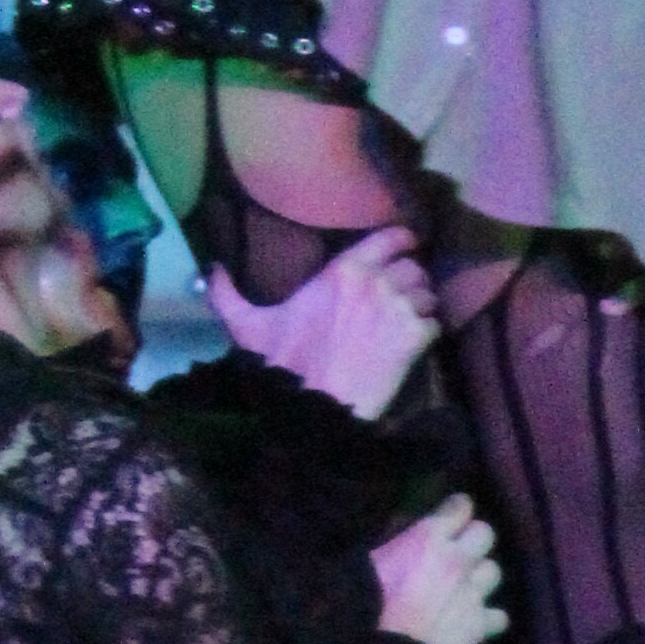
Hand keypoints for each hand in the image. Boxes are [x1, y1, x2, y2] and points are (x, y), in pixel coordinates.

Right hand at [208, 224, 437, 422]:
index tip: (404, 248)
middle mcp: (376, 282)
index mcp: (343, 270)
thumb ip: (228, 295)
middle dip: (411, 281)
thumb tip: (209, 270)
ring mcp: (399, 309)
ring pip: (428, 295)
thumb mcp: (249, 326)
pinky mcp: (414, 339)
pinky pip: (435, 325)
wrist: (315, 405)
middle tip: (402, 296)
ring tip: (409, 321)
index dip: (402, 242)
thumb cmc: (283, 363)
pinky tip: (414, 344)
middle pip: (414, 267)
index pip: (390, 238)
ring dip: (422, 307)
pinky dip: (428, 334)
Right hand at [373, 493, 505, 643]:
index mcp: (428, 538)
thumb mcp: (368, 563)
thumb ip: (392, 546)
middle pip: (485, 533)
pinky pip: (499, 616)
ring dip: (480, 576)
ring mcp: (474, 593)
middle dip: (473, 539)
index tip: (452, 513)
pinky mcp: (481, 625)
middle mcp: (458, 560)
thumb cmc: (365, 607)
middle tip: (458, 550)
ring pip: (494, 571)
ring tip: (465, 586)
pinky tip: (475, 621)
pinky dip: (489, 617)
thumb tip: (399, 539)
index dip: (457, 509)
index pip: (460, 507)